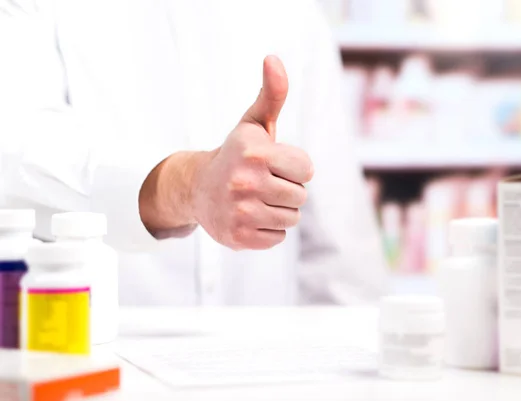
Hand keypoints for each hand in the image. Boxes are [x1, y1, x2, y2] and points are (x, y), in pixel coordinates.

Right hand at [140, 56, 313, 249]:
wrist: (198, 188)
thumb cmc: (237, 154)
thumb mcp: (254, 123)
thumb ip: (272, 93)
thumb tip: (273, 58)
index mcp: (255, 152)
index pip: (307, 170)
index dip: (294, 167)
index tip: (274, 164)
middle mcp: (245, 182)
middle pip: (301, 196)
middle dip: (288, 189)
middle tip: (263, 183)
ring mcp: (240, 212)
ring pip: (291, 218)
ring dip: (279, 210)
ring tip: (257, 199)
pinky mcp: (238, 237)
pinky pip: (277, 237)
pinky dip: (268, 229)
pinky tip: (250, 216)